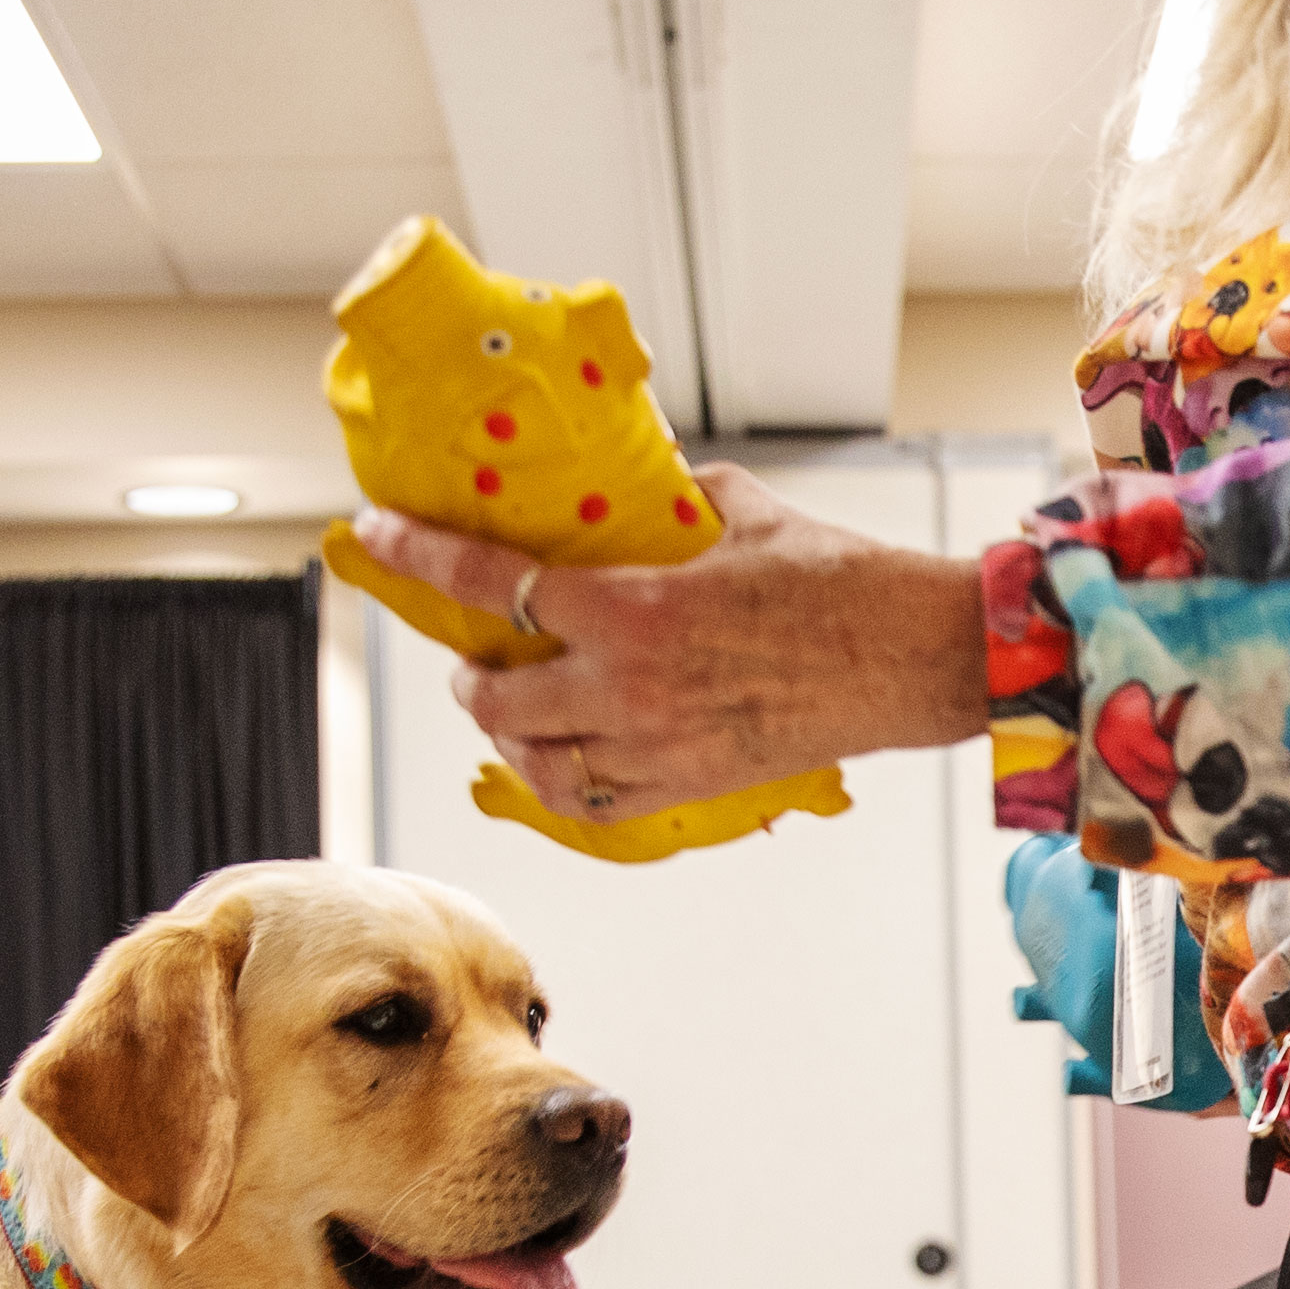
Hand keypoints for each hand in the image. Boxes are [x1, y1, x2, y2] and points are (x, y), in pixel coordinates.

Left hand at [352, 464, 984, 822]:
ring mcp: (654, 746)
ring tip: (512, 710)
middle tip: (477, 655)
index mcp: (631, 606)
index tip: (379, 536)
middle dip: (473, 675)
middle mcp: (626, 686)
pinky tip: (564, 758)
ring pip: (535, 760)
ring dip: (508, 734)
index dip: (422, 555)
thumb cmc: (838, 581)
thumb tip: (649, 487)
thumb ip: (677, 499)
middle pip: (495, 694)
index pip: (492, 580)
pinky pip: (593, 801)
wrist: (910, 656)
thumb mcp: (743, 513)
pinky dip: (563, 780)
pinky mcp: (688, 787)